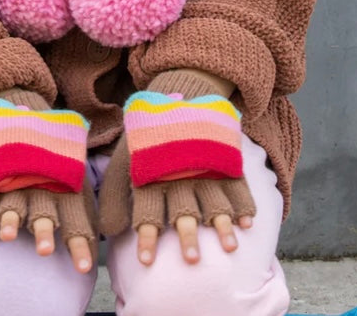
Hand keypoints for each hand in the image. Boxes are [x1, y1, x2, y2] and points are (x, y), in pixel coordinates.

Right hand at [0, 88, 96, 273]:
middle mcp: (38, 178)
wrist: (18, 102)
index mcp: (62, 177)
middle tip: (45, 250)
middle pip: (42, 207)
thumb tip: (113, 226)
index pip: (74, 213)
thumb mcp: (72, 160)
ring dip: (10, 219)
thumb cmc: (51, 145)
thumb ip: (84, 191)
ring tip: (8, 236)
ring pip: (12, 200)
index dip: (80, 240)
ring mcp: (11, 174)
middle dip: (43, 228)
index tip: (85, 268)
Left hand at [97, 133, 254, 265]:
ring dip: (222, 225)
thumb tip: (109, 231)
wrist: (176, 95)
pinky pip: (237, 184)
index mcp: (152, 176)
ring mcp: (205, 166)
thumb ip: (115, 197)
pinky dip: (243, 204)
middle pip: (183, 209)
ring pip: (215, 200)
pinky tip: (247, 222)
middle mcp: (179, 174)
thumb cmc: (147, 141)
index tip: (146, 262)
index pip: (147, 211)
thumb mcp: (125, 162)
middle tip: (192, 259)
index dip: (146, 237)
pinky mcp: (224, 159)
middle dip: (187, 235)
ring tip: (229, 247)